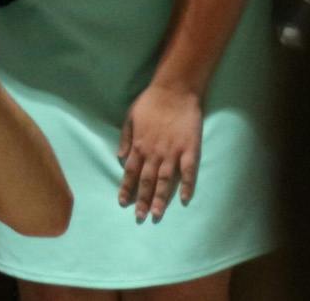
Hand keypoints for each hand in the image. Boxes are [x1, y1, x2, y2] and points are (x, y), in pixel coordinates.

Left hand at [119, 82, 202, 223]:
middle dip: (142, 200)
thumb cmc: (150, 102)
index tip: (122, 203)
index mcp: (139, 145)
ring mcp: (173, 152)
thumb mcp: (129, 117)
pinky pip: (189, 172)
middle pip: (147, 181)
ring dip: (160, 199)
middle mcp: (154, 152)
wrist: (174, 90)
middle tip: (139, 217)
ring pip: (165, 180)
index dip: (126, 188)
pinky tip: (186, 200)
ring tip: (157, 215)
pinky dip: (187, 186)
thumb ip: (125, 138)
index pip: (130, 172)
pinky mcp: (190, 149)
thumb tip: (119, 157)